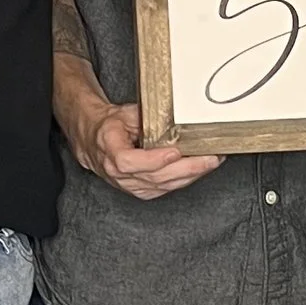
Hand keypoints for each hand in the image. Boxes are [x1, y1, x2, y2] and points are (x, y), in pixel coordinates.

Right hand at [67, 92, 223, 201]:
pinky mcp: (141, 191)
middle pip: (154, 177)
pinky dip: (184, 180)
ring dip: (190, 175)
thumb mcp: (124, 113)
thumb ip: (146, 116)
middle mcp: (117, 173)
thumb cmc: (109, 126)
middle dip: (186, 169)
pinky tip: (199, 170)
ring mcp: (129, 185)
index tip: (174, 152)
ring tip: (211, 162)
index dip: (153, 160)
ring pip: (163, 186)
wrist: (95, 141)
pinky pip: (165, 189)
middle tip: (209, 159)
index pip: (128, 162)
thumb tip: (174, 115)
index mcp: (109, 150)